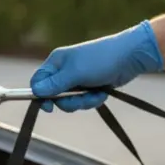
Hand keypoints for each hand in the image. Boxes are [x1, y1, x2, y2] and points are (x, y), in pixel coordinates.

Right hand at [30, 21, 164, 111]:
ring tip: (96, 93)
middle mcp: (64, 70)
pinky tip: (102, 92)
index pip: (38, 82)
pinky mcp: (89, 86)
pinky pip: (83, 101)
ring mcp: (77, 79)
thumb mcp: (75, 73)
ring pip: (70, 101)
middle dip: (69, 101)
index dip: (41, 96)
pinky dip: (93, 100)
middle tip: (81, 98)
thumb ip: (55, 84)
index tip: (50, 108)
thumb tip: (35, 92)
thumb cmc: (101, 60)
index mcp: (56, 62)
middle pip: (54, 96)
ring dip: (83, 101)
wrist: (130, 57)